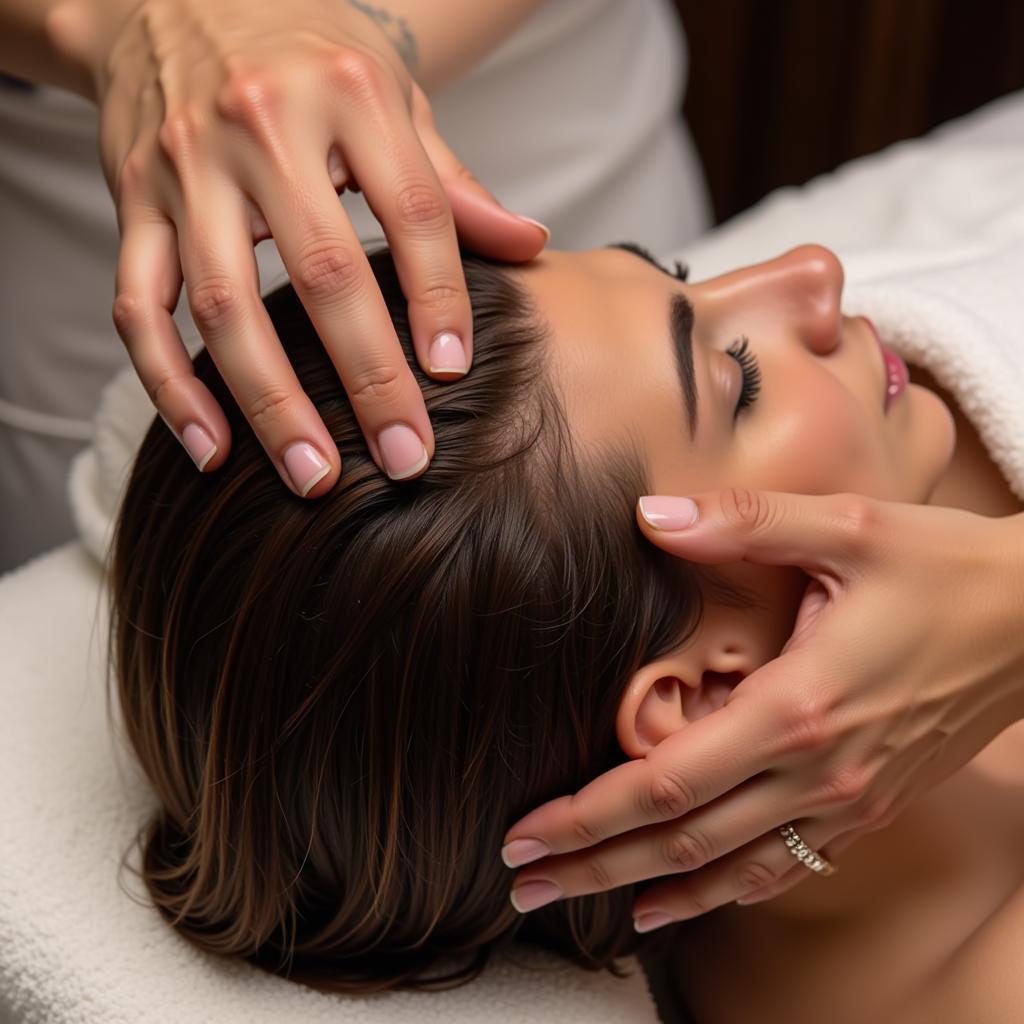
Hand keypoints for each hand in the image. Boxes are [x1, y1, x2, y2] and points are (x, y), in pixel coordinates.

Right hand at [59, 0, 547, 493]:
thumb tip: (532, 246)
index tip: (454, 374)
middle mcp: (260, 125)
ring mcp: (184, 167)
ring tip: (312, 477)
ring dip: (269, 402)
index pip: (411, 210)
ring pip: (222, 303)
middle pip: (322, 273)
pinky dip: (170, 384)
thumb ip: (452, 181)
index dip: (438, 296)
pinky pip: (137, 306)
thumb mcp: (391, 96)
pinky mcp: (129, 201)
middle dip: (368, 378)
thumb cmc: (304, 54)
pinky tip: (211, 448)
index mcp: (348, 91)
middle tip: (403, 459)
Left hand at [500, 489, 1023, 928]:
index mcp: (798, 707)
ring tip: (579, 906)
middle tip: (521, 883)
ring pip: (727, 870)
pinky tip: (681, 903)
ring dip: (646, 891)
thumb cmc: (943, 568)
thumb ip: (742, 524)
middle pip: (680, 842)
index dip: (586, 815)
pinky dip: (724, 893)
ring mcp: (848, 802)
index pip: (664, 781)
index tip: (523, 835)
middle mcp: (817, 773)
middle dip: (593, 866)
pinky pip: (785, 868)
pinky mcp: (870, 807)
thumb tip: (649, 516)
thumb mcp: (845, 528)